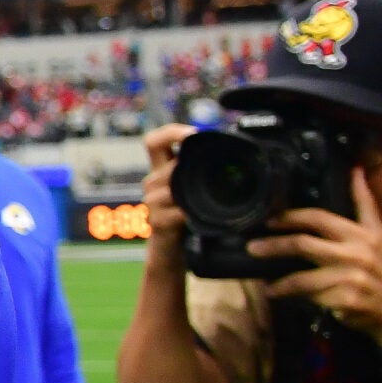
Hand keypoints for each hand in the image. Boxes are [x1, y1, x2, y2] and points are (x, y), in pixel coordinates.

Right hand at [140, 124, 195, 261]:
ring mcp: (152, 202)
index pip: (154, 141)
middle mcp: (152, 182)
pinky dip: (191, 213)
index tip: (192, 133)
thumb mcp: (189, 189)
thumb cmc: (185, 217)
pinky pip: (178, 211)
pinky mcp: (157, 221)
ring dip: (191, 191)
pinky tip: (198, 216)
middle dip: (188, 165)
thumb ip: (197, 171)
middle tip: (208, 170)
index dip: (171, 132)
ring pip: (173, 186)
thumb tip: (229, 152)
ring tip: (206, 198)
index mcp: (160, 169)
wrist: (171, 250)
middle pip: (167, 164)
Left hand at [249, 167, 381, 345]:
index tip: (270, 220)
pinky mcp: (345, 300)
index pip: (320, 218)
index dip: (291, 217)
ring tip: (264, 282)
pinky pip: (309, 297)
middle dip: (274, 245)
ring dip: (279, 281)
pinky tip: (278, 294)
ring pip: (302, 278)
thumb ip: (364, 203)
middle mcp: (357, 253)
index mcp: (362, 234)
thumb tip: (355, 170)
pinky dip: (291, 296)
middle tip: (252, 247)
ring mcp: (351, 278)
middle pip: (304, 244)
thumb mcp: (378, 234)